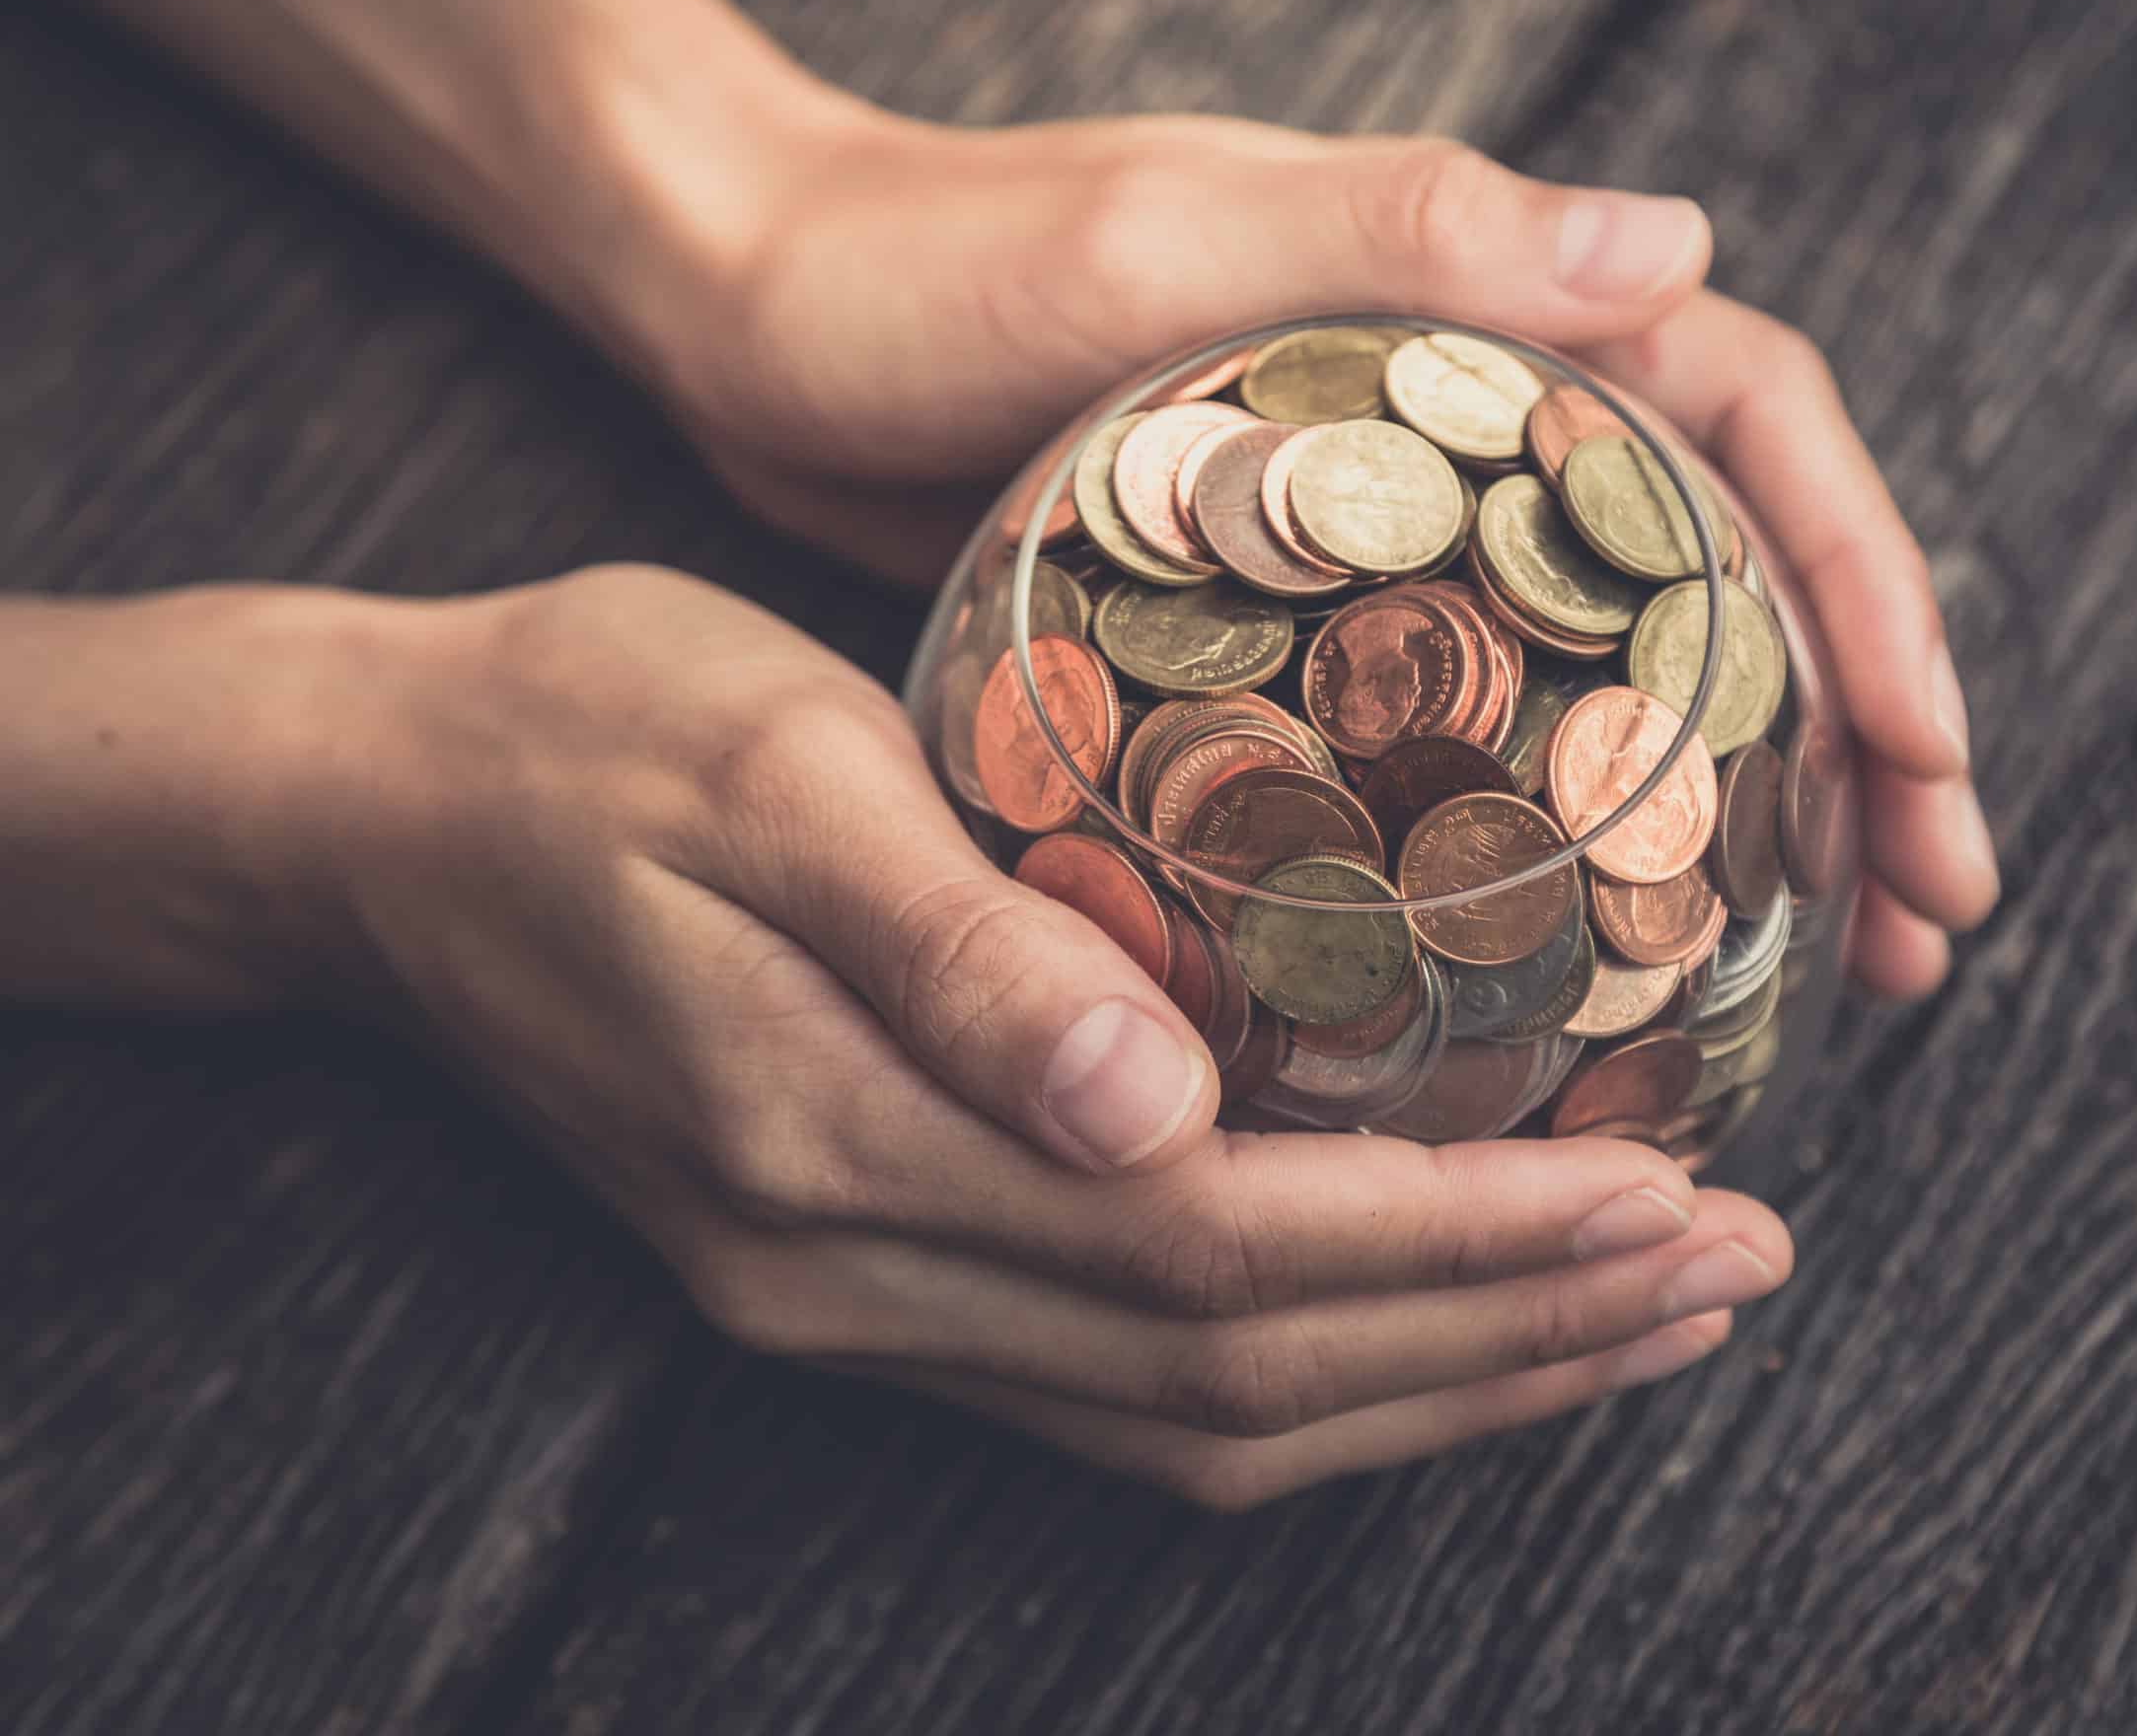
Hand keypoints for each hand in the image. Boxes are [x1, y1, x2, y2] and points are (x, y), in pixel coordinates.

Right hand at [309, 564, 1789, 1504]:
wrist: (385, 817)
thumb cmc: (580, 733)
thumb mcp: (759, 762)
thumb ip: (956, 945)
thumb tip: (1157, 1111)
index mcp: (833, 1143)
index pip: (1221, 1254)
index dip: (1463, 1247)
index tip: (1670, 1193)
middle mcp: (854, 1271)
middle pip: (1242, 1381)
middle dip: (1512, 1337)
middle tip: (1733, 1269)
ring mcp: (854, 1300)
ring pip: (1202, 1422)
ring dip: (1445, 1379)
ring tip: (1648, 1312)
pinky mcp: (865, 1271)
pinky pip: (1132, 1387)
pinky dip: (1322, 1370)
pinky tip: (1444, 1313)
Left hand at [640, 109, 1997, 995]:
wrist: (751, 318)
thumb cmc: (926, 263)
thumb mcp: (1152, 238)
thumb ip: (1400, 232)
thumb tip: (1679, 246)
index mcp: (1474, 305)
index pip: (1747, 428)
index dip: (1868, 588)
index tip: (1934, 763)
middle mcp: (1463, 417)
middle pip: (1729, 575)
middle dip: (1860, 741)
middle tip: (1924, 923)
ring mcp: (1390, 531)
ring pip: (1625, 674)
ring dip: (1742, 821)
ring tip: (1824, 979)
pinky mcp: (1305, 625)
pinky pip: (1485, 740)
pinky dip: (1560, 849)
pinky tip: (1588, 969)